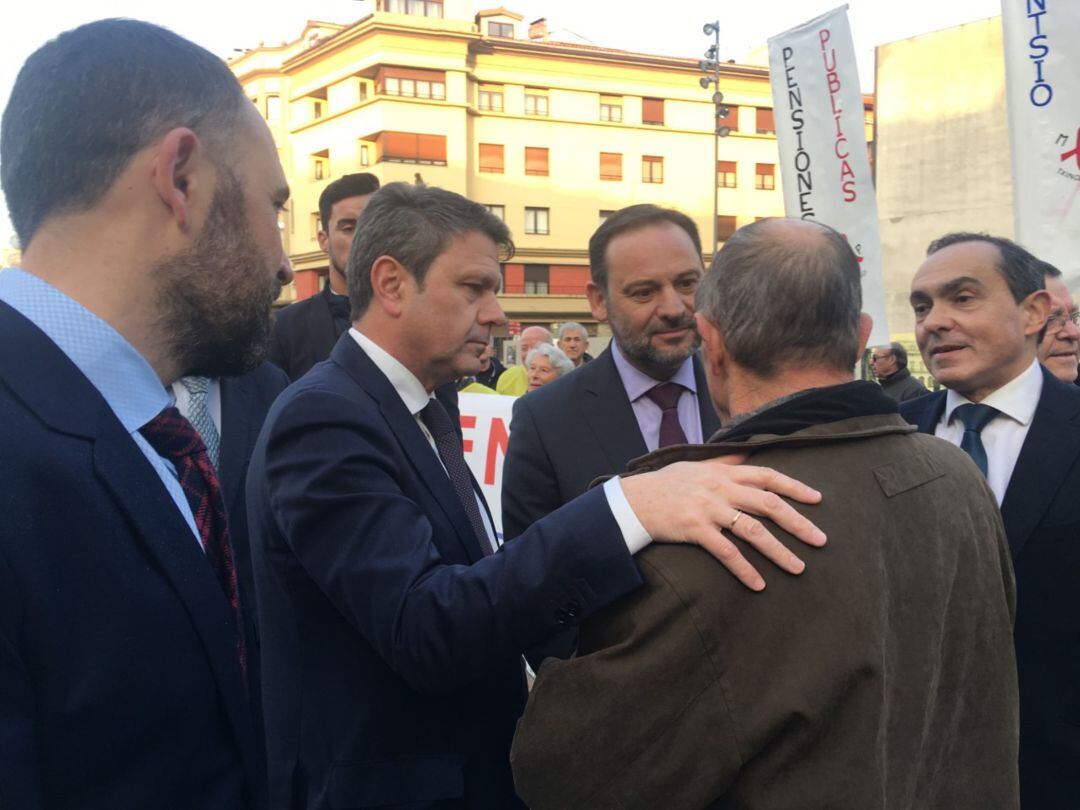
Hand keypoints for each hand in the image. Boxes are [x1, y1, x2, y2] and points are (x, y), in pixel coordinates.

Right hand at [618, 455, 825, 591]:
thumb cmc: (665, 484)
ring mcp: (709, 509)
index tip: (818, 500)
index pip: (767, 476)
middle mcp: (720, 488)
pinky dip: (745, 569)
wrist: (633, 500)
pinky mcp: (695, 529)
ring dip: (779, 551)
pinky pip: (726, 552)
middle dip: (798, 523)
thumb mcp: (695, 466)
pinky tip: (758, 584)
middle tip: (821, 540)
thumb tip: (746, 456)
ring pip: (753, 530)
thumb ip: (723, 462)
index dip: (795, 487)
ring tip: (798, 567)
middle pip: (768, 504)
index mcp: (724, 472)